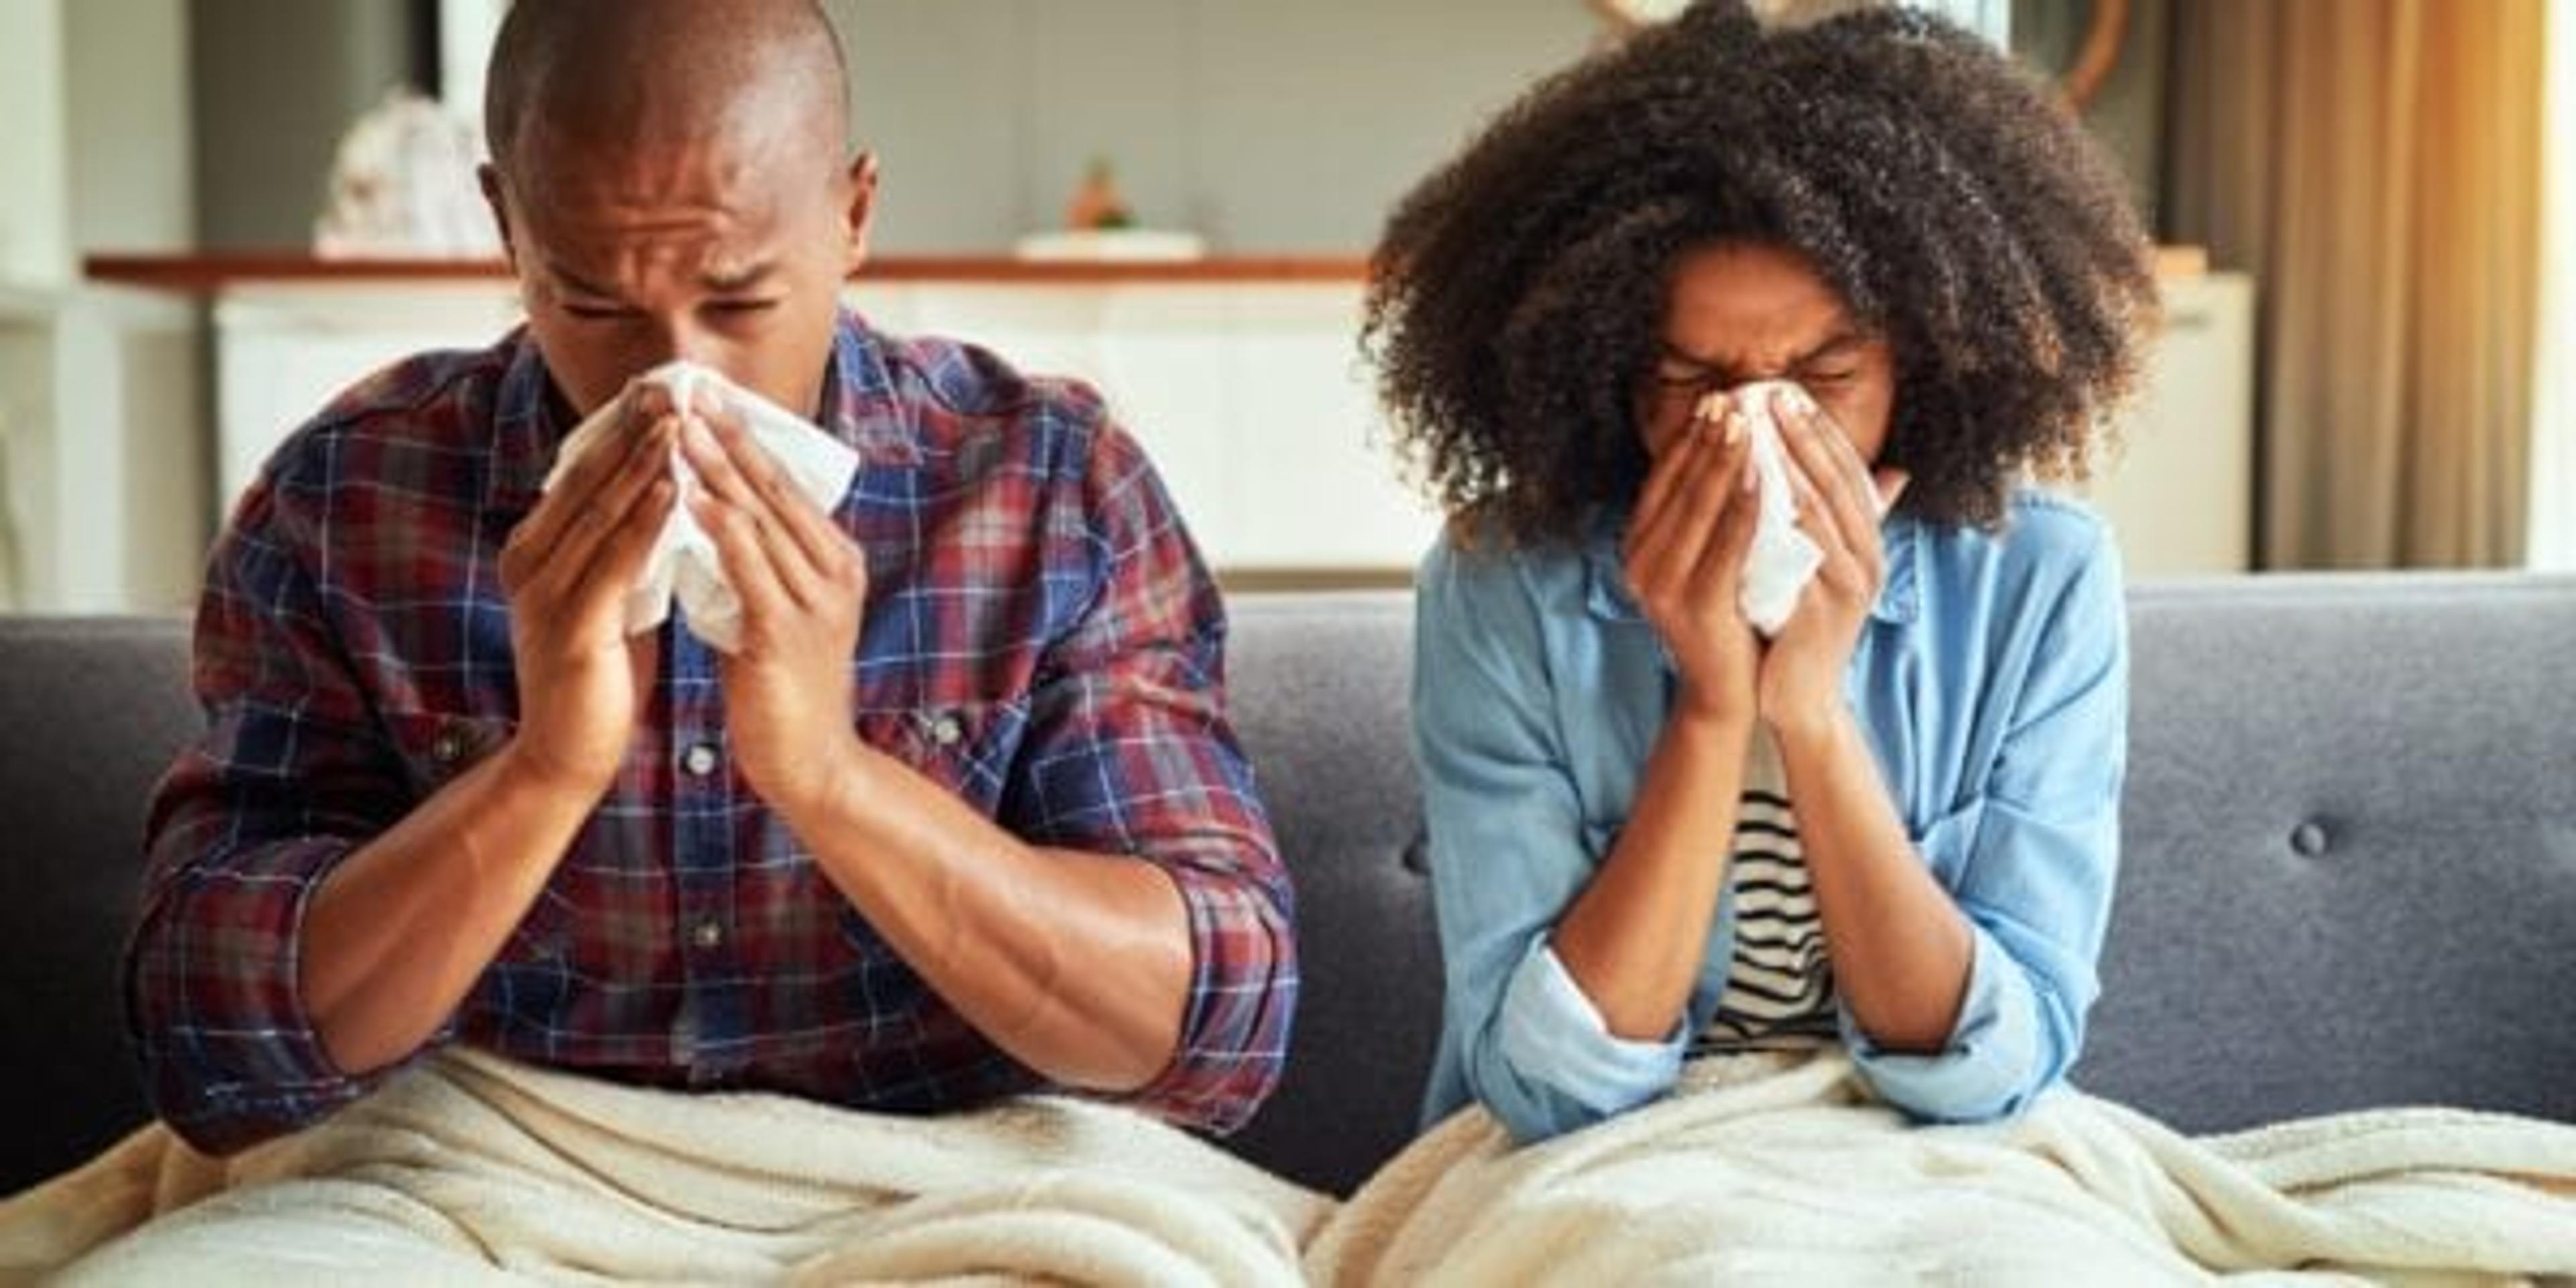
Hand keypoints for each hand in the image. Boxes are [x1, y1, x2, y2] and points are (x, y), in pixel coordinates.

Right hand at [497, 383, 676, 797]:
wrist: (567, 754)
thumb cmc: (598, 678)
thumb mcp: (608, 598)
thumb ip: (619, 551)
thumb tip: (658, 500)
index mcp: (536, 549)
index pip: (581, 473)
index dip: (620, 429)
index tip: (660, 388)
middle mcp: (531, 559)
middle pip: (586, 479)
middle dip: (631, 429)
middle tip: (672, 384)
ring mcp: (545, 591)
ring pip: (600, 511)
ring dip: (642, 462)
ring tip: (679, 419)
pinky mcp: (570, 625)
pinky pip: (615, 560)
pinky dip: (646, 520)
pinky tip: (675, 487)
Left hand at [678, 390, 869, 814]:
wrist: (813, 764)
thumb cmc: (785, 689)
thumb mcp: (776, 610)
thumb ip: (758, 563)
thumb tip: (716, 512)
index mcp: (833, 560)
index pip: (784, 484)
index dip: (743, 437)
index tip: (703, 396)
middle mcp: (834, 571)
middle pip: (775, 489)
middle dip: (728, 436)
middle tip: (688, 389)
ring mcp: (816, 602)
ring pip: (761, 521)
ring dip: (717, 470)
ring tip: (678, 429)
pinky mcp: (787, 635)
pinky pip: (749, 571)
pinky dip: (720, 531)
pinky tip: (691, 500)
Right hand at [1623, 392, 1762, 726]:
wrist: (1726, 690)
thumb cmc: (1728, 615)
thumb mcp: (1714, 556)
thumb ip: (1717, 510)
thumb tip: (1738, 448)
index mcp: (1638, 544)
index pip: (1665, 477)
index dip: (1691, 436)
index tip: (1720, 398)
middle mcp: (1638, 561)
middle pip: (1679, 485)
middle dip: (1710, 439)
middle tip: (1737, 397)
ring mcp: (1659, 584)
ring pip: (1698, 509)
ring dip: (1727, 462)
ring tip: (1752, 425)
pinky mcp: (1691, 604)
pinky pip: (1724, 545)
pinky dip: (1745, 509)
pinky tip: (1766, 479)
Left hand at [1756, 386, 1907, 739]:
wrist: (1798, 697)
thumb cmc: (1798, 625)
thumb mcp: (1813, 565)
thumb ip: (1821, 521)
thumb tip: (1840, 473)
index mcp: (1864, 543)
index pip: (1845, 472)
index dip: (1819, 431)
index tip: (1787, 393)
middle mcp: (1867, 558)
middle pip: (1839, 482)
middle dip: (1806, 434)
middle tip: (1774, 394)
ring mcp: (1851, 584)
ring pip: (1826, 511)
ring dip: (1795, 466)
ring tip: (1764, 429)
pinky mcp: (1828, 610)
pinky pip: (1809, 555)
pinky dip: (1791, 519)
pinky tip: (1766, 491)